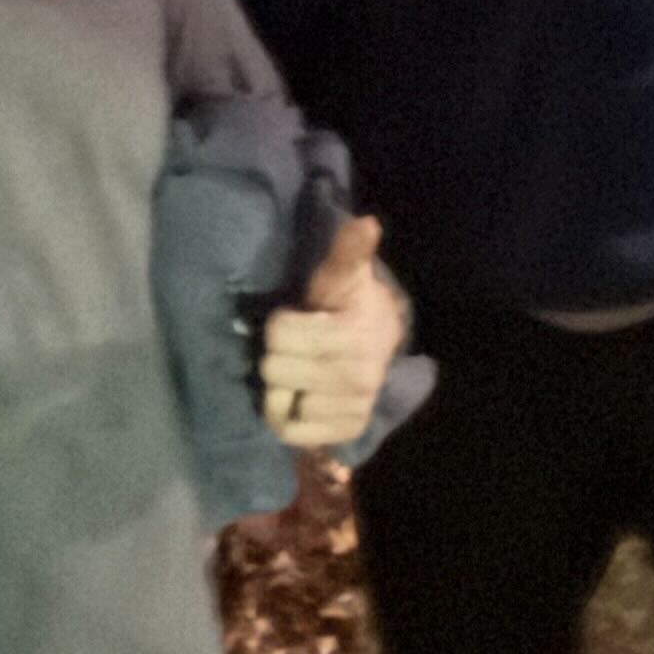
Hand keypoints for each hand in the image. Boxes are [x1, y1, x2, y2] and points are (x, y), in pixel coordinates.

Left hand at [262, 216, 404, 447]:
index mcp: (354, 335)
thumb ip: (348, 251)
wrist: (379, 343)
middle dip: (279, 356)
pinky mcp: (345, 431)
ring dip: (283, 387)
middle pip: (275, 369)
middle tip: (299, 349)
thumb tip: (366, 222)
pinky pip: (290, 431)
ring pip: (281, 402)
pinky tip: (299, 398)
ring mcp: (353, 407)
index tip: (302, 319)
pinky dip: (285, 416)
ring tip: (300, 373)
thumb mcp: (343, 275)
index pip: (278, 335)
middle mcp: (359, 377)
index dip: (280, 324)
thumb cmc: (348, 306)